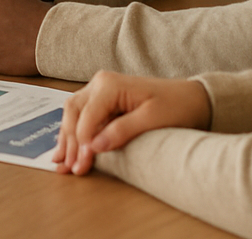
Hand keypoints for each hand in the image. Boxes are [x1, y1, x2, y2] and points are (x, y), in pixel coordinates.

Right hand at [53, 71, 211, 175]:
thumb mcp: (151, 120)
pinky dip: (72, 133)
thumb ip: (122, 131)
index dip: (82, 143)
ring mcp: (99, 89)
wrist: (191, 98)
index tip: (81, 165)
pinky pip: (81, 115)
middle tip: (71, 169)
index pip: (86, 117)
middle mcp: (100, 83)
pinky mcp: (102, 99)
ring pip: (72, 113)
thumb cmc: (175, 106)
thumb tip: (94, 146)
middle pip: (73, 113)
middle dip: (70, 142)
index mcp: (110, 85)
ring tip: (61, 163)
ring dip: (66, 138)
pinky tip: (65, 149)